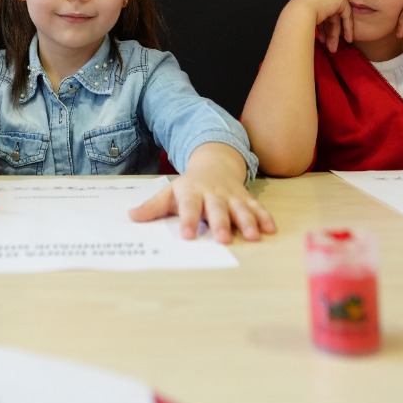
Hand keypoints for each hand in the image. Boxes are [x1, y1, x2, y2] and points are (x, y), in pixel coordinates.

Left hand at [128, 143, 274, 243]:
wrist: (214, 163)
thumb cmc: (189, 186)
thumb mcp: (169, 192)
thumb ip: (153, 207)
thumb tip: (131, 216)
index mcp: (192, 192)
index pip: (188, 206)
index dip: (188, 220)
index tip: (187, 235)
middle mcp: (213, 193)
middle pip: (217, 209)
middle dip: (221, 223)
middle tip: (223, 239)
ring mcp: (231, 195)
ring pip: (240, 208)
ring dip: (247, 222)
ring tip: (253, 236)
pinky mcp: (246, 198)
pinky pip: (257, 207)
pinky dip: (265, 217)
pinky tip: (271, 229)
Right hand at [288, 0, 353, 53]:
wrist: (299, 11)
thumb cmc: (296, 18)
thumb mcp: (304, 20)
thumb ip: (312, 22)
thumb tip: (309, 35)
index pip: (319, 15)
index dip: (322, 30)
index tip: (323, 41)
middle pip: (328, 17)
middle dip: (329, 34)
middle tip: (330, 48)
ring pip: (336, 18)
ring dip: (335, 34)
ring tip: (333, 48)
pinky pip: (346, 13)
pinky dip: (348, 27)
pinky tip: (348, 38)